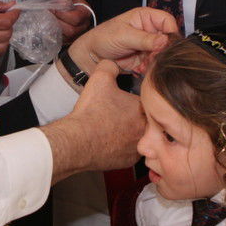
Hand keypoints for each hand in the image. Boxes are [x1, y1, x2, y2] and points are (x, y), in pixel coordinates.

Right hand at [41, 61, 143, 182]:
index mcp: (143, 109)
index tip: (123, 100)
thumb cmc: (91, 112)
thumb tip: (114, 64)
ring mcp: (137, 148)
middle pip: (145, 120)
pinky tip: (110, 140)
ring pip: (138, 136)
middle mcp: (145, 130)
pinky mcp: (128, 161)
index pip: (147, 101)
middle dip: (133, 116)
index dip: (134, 99)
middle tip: (118, 114)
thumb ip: (111, 66)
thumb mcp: (100, 78)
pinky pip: (129, 152)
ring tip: (112, 127)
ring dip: (128, 132)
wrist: (78, 141)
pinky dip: (121, 147)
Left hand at [50, 0, 90, 41]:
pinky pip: (60, 42)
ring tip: (48, 21)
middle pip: (72, 31)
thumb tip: (63, 3)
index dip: (63, 14)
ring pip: (65, 38)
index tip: (55, 9)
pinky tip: (48, 28)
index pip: (76, 18)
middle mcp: (83, 26)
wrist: (60, 6)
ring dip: (54, 29)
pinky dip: (52, 36)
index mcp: (86, 13)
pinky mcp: (68, 41)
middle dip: (57, 23)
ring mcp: (76, 35)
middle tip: (49, 16)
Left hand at [68, 6, 176, 77]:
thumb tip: (165, 41)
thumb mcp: (124, 35)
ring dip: (156, 60)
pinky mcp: (145, 59)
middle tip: (155, 57)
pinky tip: (140, 69)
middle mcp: (149, 30)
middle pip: (168, 39)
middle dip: (163, 49)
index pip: (167, 21)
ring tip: (145, 63)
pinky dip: (150, 68)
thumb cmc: (102, 38)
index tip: (168, 44)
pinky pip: (155, 64)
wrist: (90, 56)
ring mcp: (148, 46)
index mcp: (145, 17)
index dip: (170, 32)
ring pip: (163, 54)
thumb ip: (145, 39)